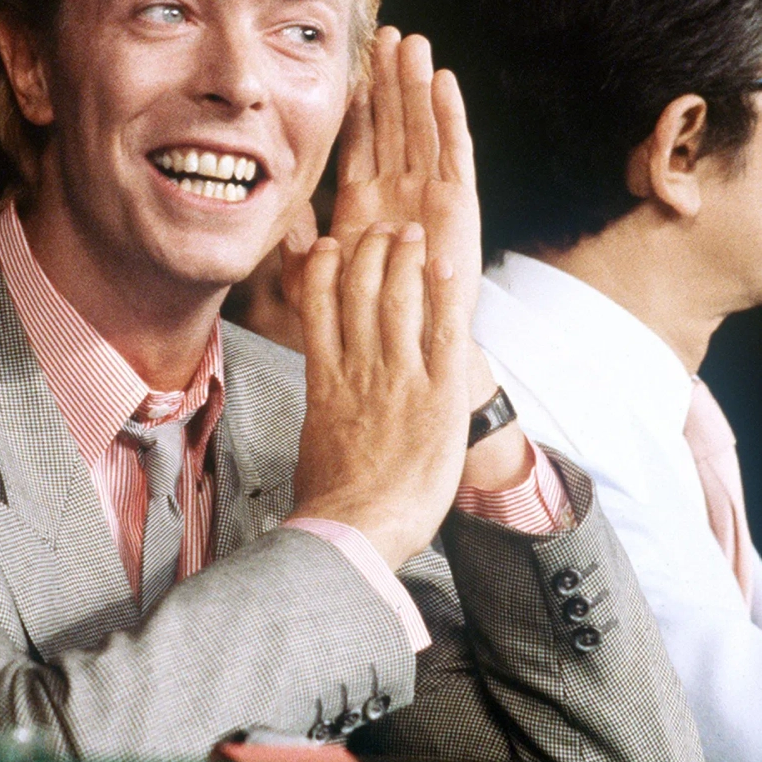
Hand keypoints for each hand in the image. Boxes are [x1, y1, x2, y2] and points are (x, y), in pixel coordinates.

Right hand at [288, 222, 472, 568]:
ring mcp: (399, 378)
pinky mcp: (439, 396)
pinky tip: (447, 270)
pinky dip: (445, 296)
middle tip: (381, 230)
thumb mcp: (314, 447)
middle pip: (359, 291)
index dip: (323, 268)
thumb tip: (322, 426)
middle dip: (370, 251)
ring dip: (406, 260)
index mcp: (325, 381)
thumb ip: (322, 421)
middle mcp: (359, 369)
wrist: (356, 531)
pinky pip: (444, 333)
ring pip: (399, 300)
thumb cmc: (332, 505)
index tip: (328, 246)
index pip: (317, 306)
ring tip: (413, 234)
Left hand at [331, 28, 493, 409]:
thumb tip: (272, 211)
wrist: (407, 358)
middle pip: (394, 123)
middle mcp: (400, 194)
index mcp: (364, 206)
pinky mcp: (459, 208)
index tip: (350, 61)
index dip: (357, 101)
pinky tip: (443, 80)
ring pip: (423, 127)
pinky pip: (455, 153)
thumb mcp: (316, 281)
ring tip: (411, 40)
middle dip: (389, 78)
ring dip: (417, 84)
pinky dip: (450, 116)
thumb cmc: (362, 325)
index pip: (360, 141)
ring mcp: (431, 197)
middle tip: (386, 30)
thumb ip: (297, 246)